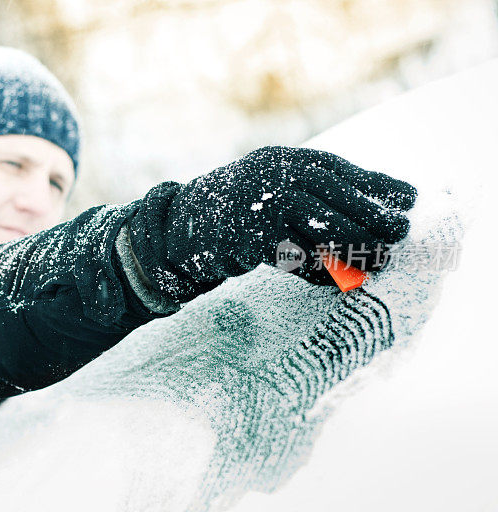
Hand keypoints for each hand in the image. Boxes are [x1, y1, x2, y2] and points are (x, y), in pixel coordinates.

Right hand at [127, 146, 416, 300]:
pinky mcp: (253, 240)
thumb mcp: (280, 182)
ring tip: (379, 262)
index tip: (410, 199)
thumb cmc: (246, 204)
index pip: (343, 171)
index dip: (378, 185)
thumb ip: (321, 188)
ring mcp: (265, 207)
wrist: (186, 221)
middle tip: (399, 235)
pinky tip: (335, 280)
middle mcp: (278, 177)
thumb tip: (384, 202)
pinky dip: (319, 272)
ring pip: (323, 231)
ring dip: (355, 250)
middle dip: (374, 219)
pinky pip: (298, 259)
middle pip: (339, 200)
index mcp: (289, 160)